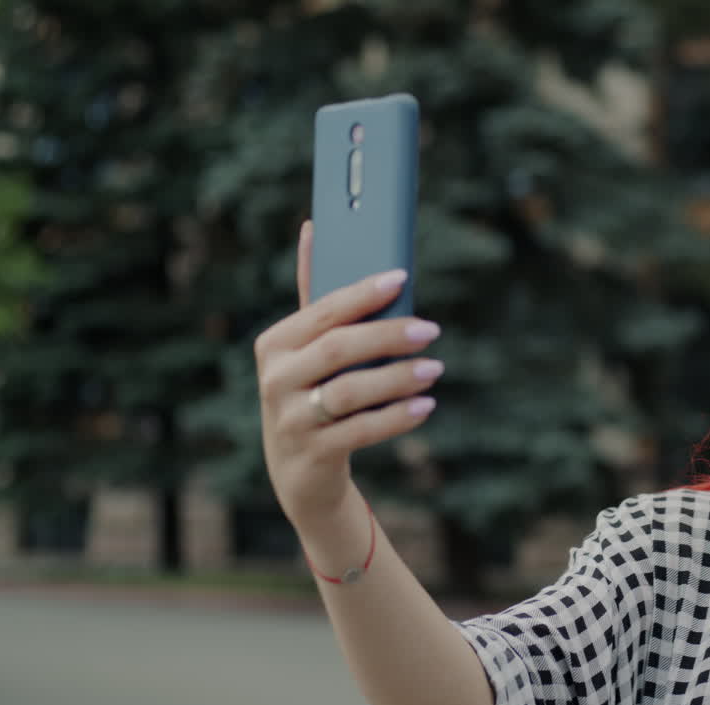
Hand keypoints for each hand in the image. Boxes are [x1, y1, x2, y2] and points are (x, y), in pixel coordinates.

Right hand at [255, 220, 443, 522]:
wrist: (302, 472)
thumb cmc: (314, 393)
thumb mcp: (309, 349)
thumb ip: (317, 297)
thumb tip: (312, 227)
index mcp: (274, 344)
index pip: (322, 311)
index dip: (362, 292)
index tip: (402, 277)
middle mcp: (275, 379)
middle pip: (338, 348)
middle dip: (388, 335)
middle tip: (431, 329)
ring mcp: (290, 419)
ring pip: (350, 391)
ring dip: (398, 378)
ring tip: (435, 369)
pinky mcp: (312, 454)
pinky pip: (360, 430)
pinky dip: (396, 417)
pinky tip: (425, 406)